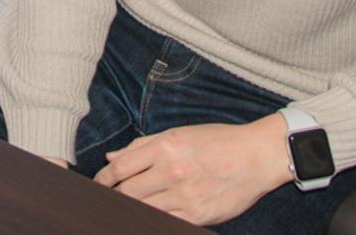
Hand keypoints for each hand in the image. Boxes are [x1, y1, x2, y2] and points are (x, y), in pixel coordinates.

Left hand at [92, 118, 289, 225]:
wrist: (256, 157)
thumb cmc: (218, 141)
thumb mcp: (179, 134)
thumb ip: (142, 145)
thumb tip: (112, 156)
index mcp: (165, 147)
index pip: (121, 167)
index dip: (103, 178)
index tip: (99, 184)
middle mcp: (172, 171)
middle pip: (128, 191)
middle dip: (113, 196)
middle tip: (105, 200)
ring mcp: (185, 196)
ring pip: (143, 209)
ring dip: (130, 209)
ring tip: (122, 209)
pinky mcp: (197, 215)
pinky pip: (164, 221)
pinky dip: (151, 220)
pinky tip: (147, 216)